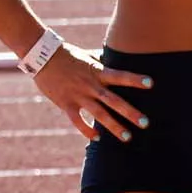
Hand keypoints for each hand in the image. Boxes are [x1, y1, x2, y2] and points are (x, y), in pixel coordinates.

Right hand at [33, 42, 153, 141]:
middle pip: (113, 100)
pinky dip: (86, 130)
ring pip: (98, 113)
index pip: (119, 75)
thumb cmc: (65, 54)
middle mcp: (89, 85)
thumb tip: (113, 57)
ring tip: (127, 137)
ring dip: (113, 126)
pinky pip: (77, 120)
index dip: (134, 79)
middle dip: (129, 112)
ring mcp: (77, 95)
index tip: (151, 83)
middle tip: (145, 123)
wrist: (41, 56)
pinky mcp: (65, 103)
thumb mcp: (85, 55)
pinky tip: (96, 138)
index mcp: (96, 71)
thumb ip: (100, 60)